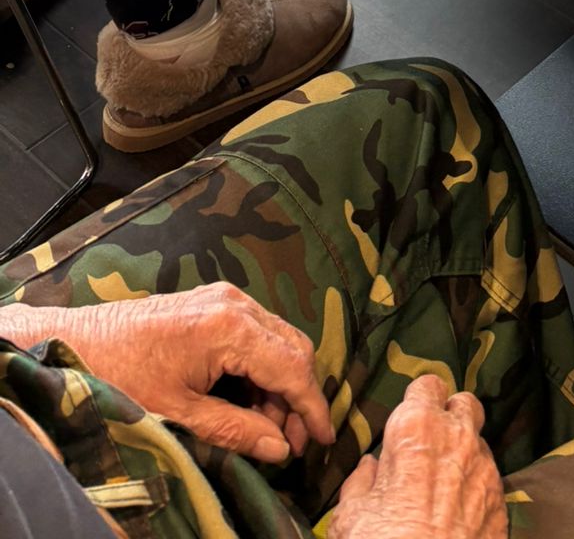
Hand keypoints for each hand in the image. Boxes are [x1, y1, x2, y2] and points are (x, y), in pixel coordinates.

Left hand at [50, 282, 332, 464]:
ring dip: (279, 384)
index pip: (292, 366)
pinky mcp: (213, 302)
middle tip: (293, 441)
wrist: (76, 341)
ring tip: (266, 428)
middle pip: (293, 348)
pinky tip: (247, 401)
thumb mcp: (179, 414)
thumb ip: (235, 430)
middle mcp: (236, 303)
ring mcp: (225, 298)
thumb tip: (280, 448)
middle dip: (299, 396)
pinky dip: (261, 368)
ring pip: (277, 340)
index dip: (312, 405)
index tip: (325, 438)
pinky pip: (256, 333)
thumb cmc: (121, 375)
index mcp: (230, 327)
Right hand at [328, 375, 504, 538]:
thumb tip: (370, 467)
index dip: (418, 400)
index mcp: (418, 428)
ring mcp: (485, 468)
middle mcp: (459, 438)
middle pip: (464, 404)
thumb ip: (362, 481)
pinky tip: (458, 509)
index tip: (408, 418)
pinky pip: (490, 479)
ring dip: (463, 453)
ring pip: (479, 441)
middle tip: (429, 444)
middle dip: (450, 416)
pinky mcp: (500, 501)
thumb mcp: (350, 515)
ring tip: (442, 483)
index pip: (427, 385)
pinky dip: (476, 485)